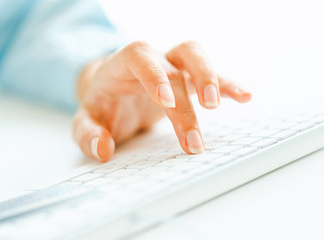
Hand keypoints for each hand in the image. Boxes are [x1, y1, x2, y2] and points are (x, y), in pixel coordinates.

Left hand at [73, 41, 250, 161]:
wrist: (113, 91)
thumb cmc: (102, 105)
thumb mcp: (85, 121)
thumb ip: (88, 134)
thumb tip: (103, 149)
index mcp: (122, 64)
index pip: (140, 57)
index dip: (155, 75)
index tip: (167, 102)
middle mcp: (151, 59)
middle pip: (176, 61)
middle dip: (190, 91)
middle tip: (199, 126)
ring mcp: (170, 66)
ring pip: (195, 56)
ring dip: (212, 78)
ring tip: (220, 104)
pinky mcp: (185, 79)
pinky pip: (210, 76)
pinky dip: (227, 85)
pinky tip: (244, 97)